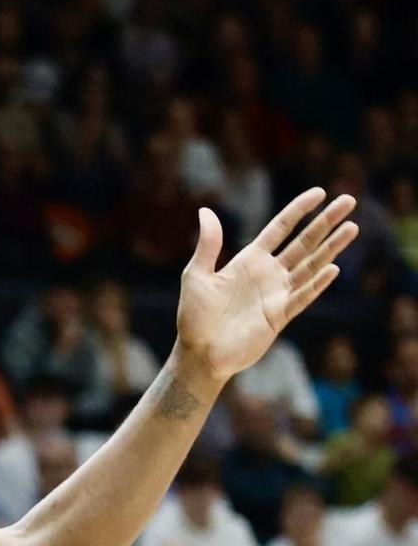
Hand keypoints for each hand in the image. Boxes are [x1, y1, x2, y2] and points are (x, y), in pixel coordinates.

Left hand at [174, 191, 356, 385]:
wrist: (200, 353)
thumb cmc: (194, 316)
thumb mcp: (196, 275)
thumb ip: (208, 245)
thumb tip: (206, 211)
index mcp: (249, 260)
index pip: (280, 229)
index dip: (299, 210)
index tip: (320, 192)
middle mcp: (269, 274)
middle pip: (304, 242)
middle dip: (326, 222)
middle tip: (349, 200)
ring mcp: (277, 294)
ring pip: (311, 265)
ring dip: (331, 247)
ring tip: (352, 228)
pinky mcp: (280, 315)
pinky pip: (302, 296)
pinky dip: (316, 283)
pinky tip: (333, 268)